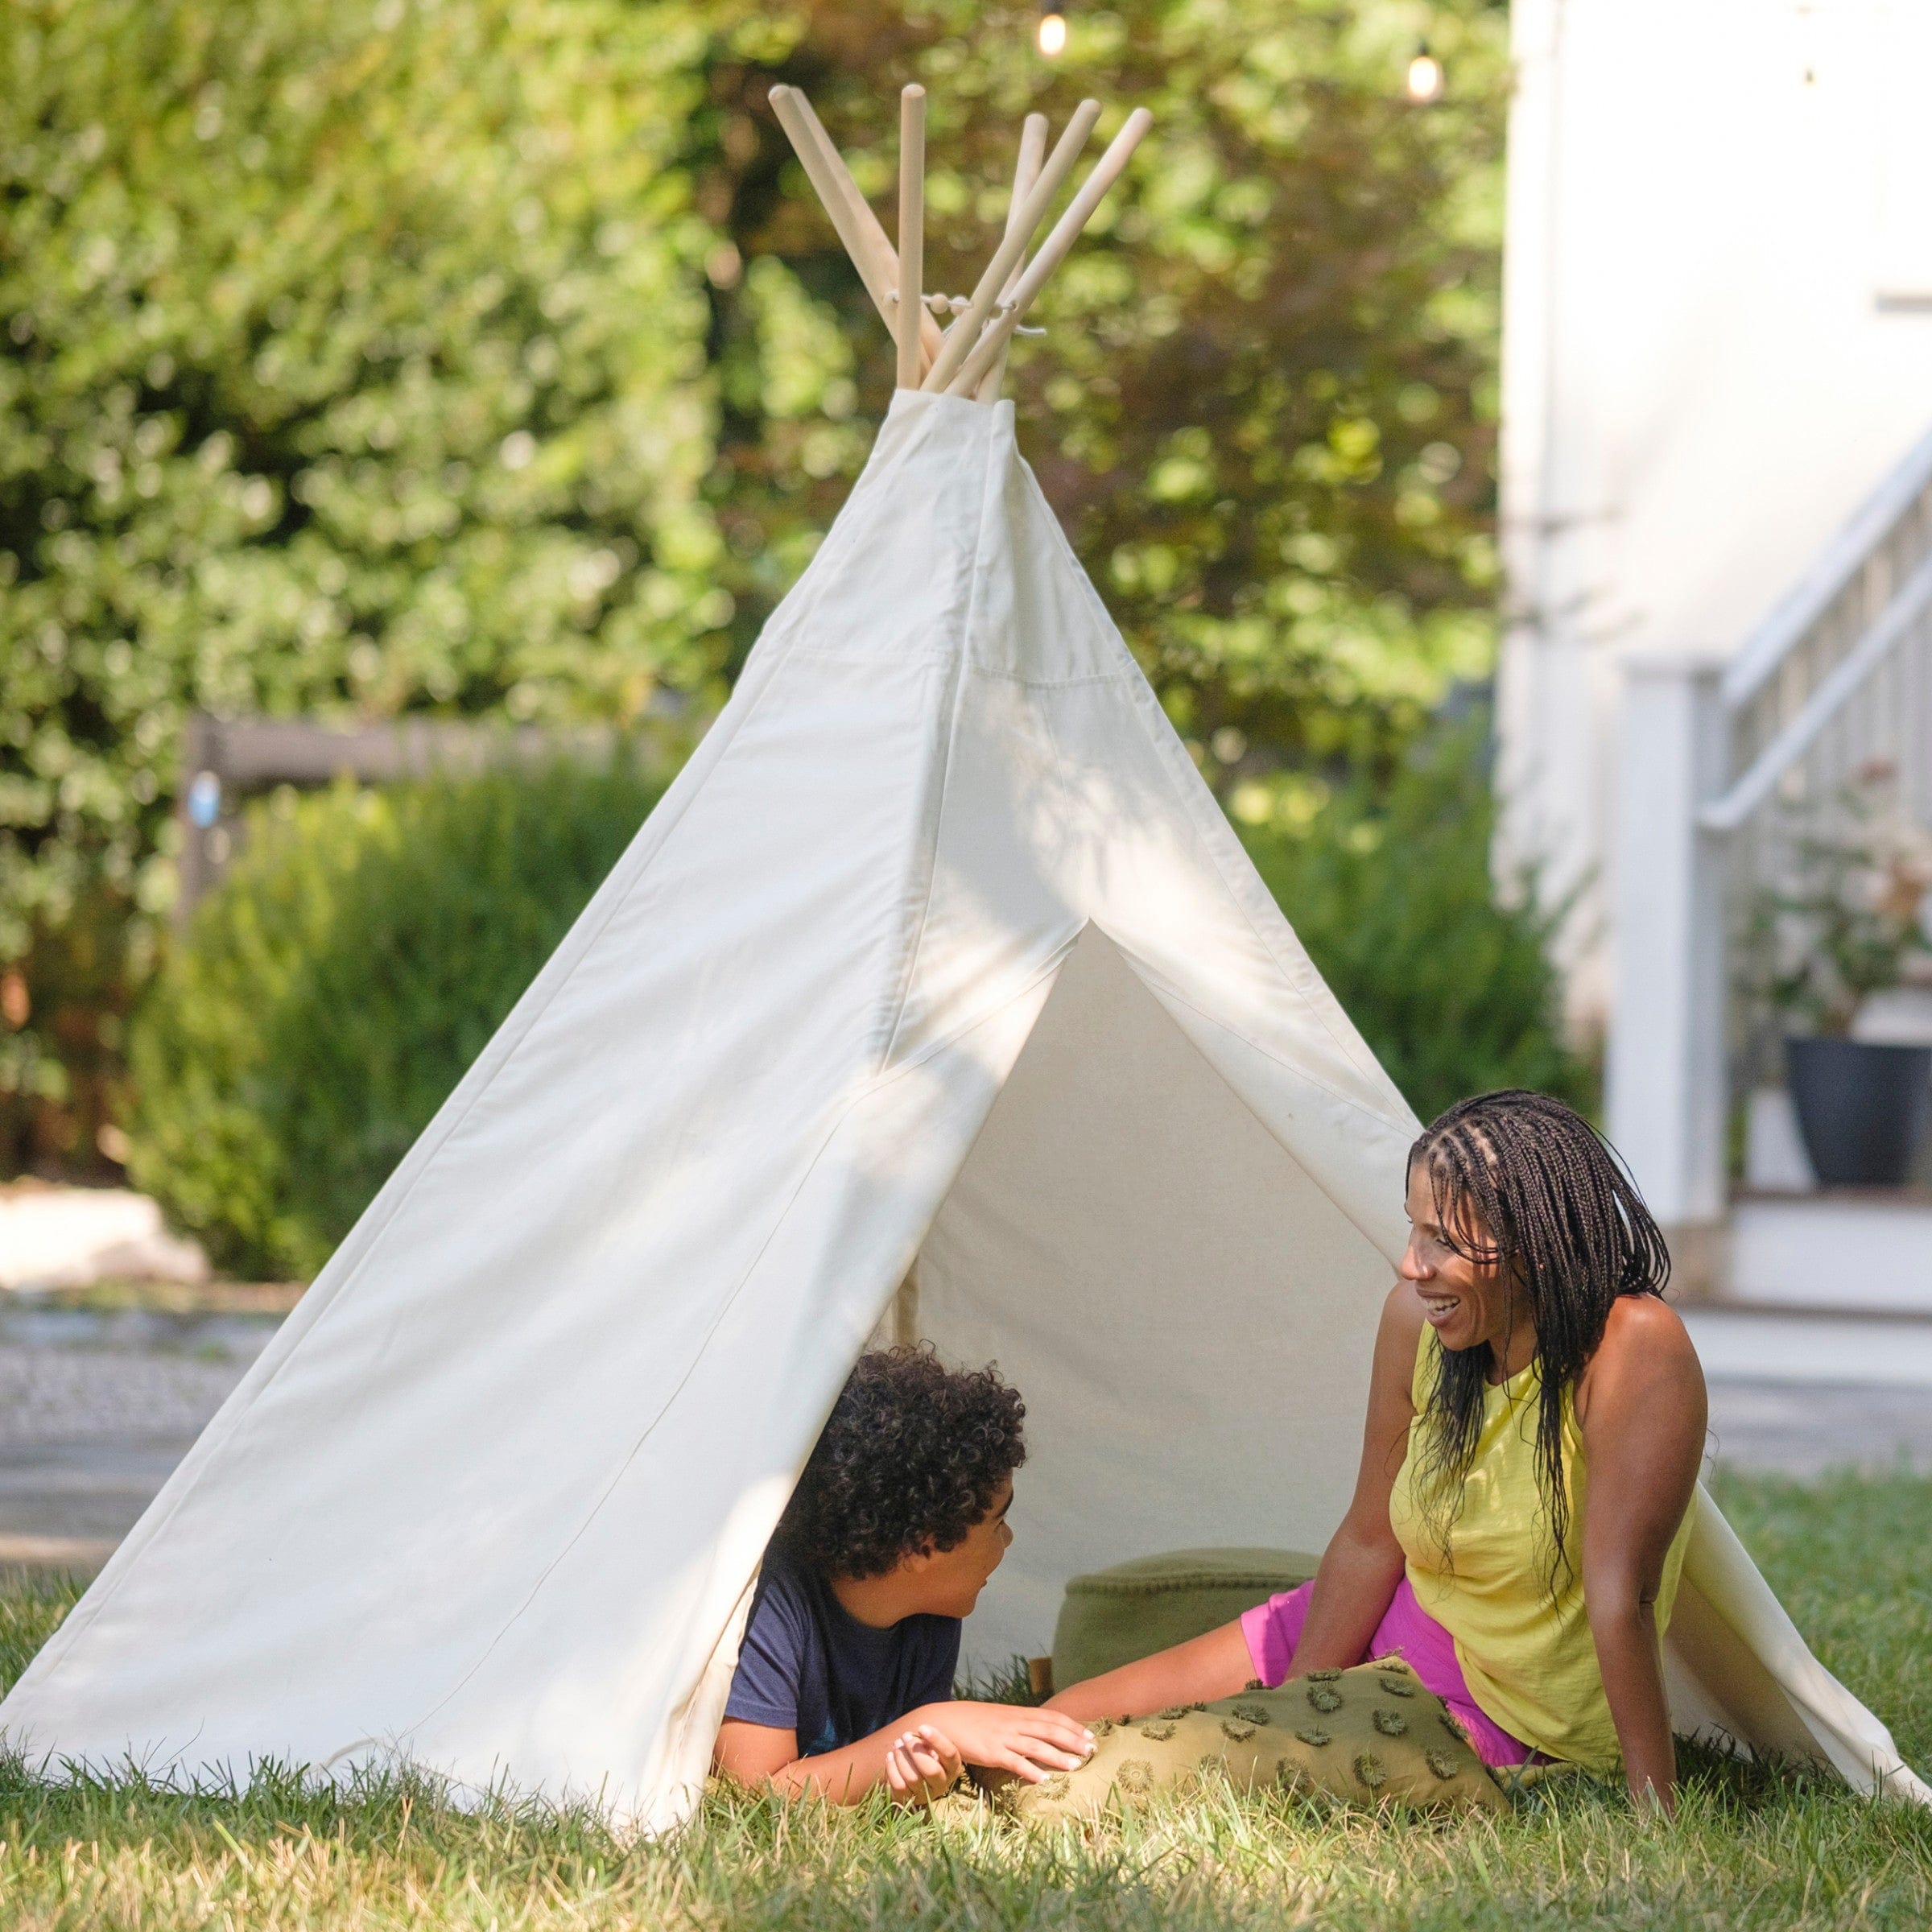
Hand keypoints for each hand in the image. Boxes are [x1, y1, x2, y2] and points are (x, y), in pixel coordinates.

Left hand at [883, 1724, 962, 1805]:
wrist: (913, 1771)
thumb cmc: (925, 1751)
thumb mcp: (931, 1744)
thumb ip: (928, 1738)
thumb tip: (917, 1735)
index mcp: (953, 1767)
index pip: (950, 1754)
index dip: (937, 1739)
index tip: (921, 1727)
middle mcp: (942, 1784)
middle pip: (931, 1770)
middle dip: (915, 1750)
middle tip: (905, 1735)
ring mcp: (925, 1795)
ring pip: (913, 1778)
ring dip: (902, 1758)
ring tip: (897, 1744)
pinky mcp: (909, 1800)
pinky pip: (899, 1786)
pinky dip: (892, 1769)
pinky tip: (890, 1756)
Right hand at [920, 1701, 1095, 1782]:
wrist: (944, 1721)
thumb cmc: (973, 1722)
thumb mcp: (1000, 1719)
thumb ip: (1019, 1724)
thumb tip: (1039, 1733)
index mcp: (1018, 1713)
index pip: (1052, 1717)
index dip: (1072, 1726)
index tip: (1090, 1735)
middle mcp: (1014, 1723)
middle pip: (1049, 1729)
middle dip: (1073, 1740)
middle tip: (1092, 1750)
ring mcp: (1003, 1737)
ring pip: (1036, 1745)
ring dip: (1058, 1756)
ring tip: (1076, 1766)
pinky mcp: (991, 1752)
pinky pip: (1014, 1762)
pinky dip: (1030, 1770)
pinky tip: (1043, 1780)